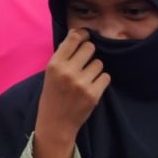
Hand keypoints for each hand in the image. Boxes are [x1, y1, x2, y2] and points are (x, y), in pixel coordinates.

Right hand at [32, 28, 109, 157]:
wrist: (55, 123)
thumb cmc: (53, 94)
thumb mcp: (51, 72)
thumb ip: (63, 55)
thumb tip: (78, 34)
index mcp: (55, 64)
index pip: (73, 38)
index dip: (82, 34)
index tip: (85, 36)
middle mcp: (67, 71)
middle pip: (90, 47)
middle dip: (89, 53)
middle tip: (85, 62)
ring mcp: (81, 83)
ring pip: (99, 63)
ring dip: (95, 69)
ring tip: (86, 78)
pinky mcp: (93, 94)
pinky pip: (106, 77)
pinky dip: (101, 80)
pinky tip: (92, 86)